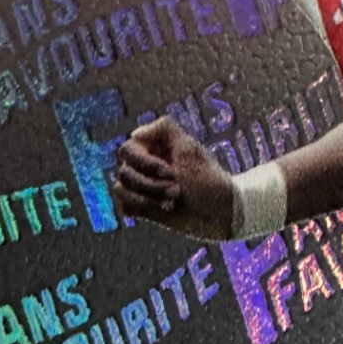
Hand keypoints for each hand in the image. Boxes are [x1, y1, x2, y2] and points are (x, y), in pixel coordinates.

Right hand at [113, 117, 234, 238]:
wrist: (221, 214)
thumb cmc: (208, 180)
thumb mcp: (189, 149)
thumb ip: (164, 130)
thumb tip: (135, 133)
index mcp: (154, 147)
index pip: (128, 150)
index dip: (146, 163)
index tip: (171, 172)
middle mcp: (145, 165)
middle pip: (124, 171)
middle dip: (150, 184)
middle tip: (177, 191)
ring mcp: (143, 186)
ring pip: (121, 188)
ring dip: (147, 197)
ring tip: (172, 202)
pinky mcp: (143, 206)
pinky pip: (125, 204)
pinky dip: (141, 207)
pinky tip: (163, 210)